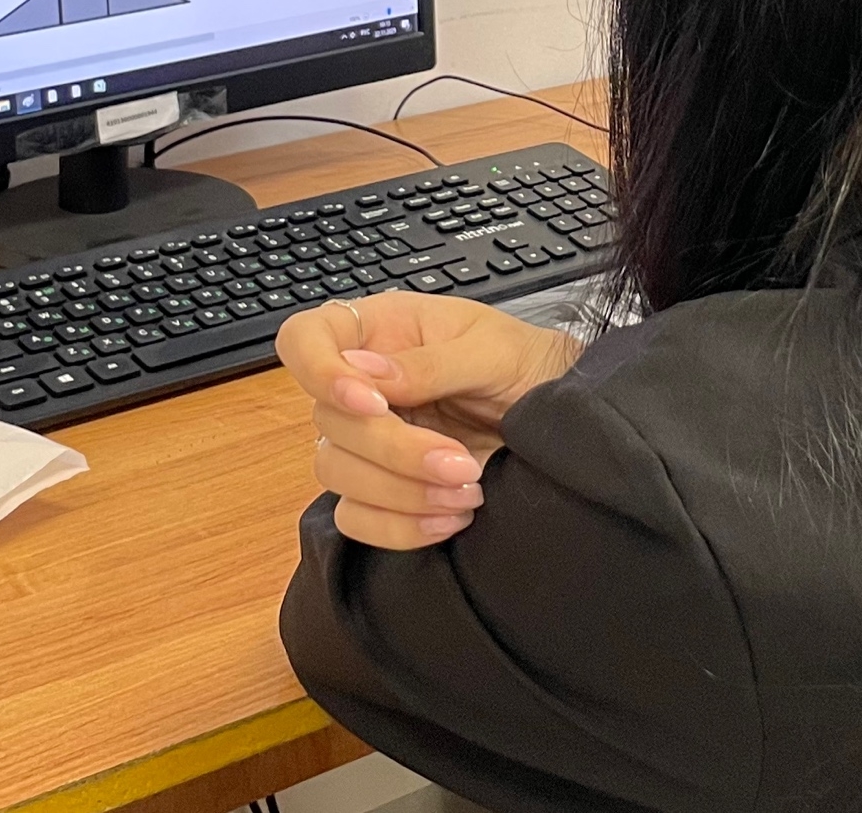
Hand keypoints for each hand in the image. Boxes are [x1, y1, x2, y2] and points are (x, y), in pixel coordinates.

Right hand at [276, 291, 580, 550]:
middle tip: (458, 462)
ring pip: (337, 473)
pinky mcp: (380, 490)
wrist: (557, 416)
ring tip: (468, 490)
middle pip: (327, 422)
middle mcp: (360, 386)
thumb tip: (365, 374)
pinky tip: (449, 520)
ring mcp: (365, 441)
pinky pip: (357, 518)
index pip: (304, 339)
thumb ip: (431, 363)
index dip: (319, 371)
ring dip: (401, 492)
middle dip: (394, 449)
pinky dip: (400, 527)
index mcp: (378, 333)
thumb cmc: (524, 363)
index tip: (371, 403)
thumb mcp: (492, 350)